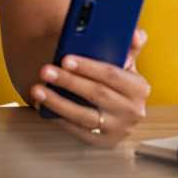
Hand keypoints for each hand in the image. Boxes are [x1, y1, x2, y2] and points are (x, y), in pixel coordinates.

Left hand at [30, 29, 150, 147]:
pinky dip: (60, 118)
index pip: (112, 75)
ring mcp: (118, 130)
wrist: (120, 109)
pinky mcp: (103, 142)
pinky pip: (78, 131)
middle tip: (45, 70)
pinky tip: (44, 105)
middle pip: (96, 94)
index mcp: (139, 88)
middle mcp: (133, 111)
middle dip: (68, 81)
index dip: (88, 66)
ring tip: (38, 90)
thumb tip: (135, 34)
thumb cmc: (117, 78)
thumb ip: (130, 43)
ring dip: (58, 102)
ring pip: (84, 116)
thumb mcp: (127, 60)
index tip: (65, 59)